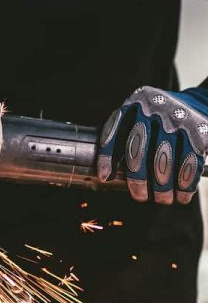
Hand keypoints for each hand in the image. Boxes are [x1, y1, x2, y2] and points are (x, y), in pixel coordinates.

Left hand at [97, 86, 207, 203]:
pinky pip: (190, 162)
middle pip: (138, 150)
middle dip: (138, 180)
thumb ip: (121, 137)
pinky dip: (185, 184)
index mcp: (133, 105)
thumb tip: (106, 175)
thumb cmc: (160, 120)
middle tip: (140, 196)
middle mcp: (154, 108)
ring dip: (163, 187)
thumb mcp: (138, 118)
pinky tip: (182, 195)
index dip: (107, 157)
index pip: (113, 132)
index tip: (105, 178)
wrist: (201, 103)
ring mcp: (177, 118)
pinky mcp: (199, 129)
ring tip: (162, 199)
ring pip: (165, 160)